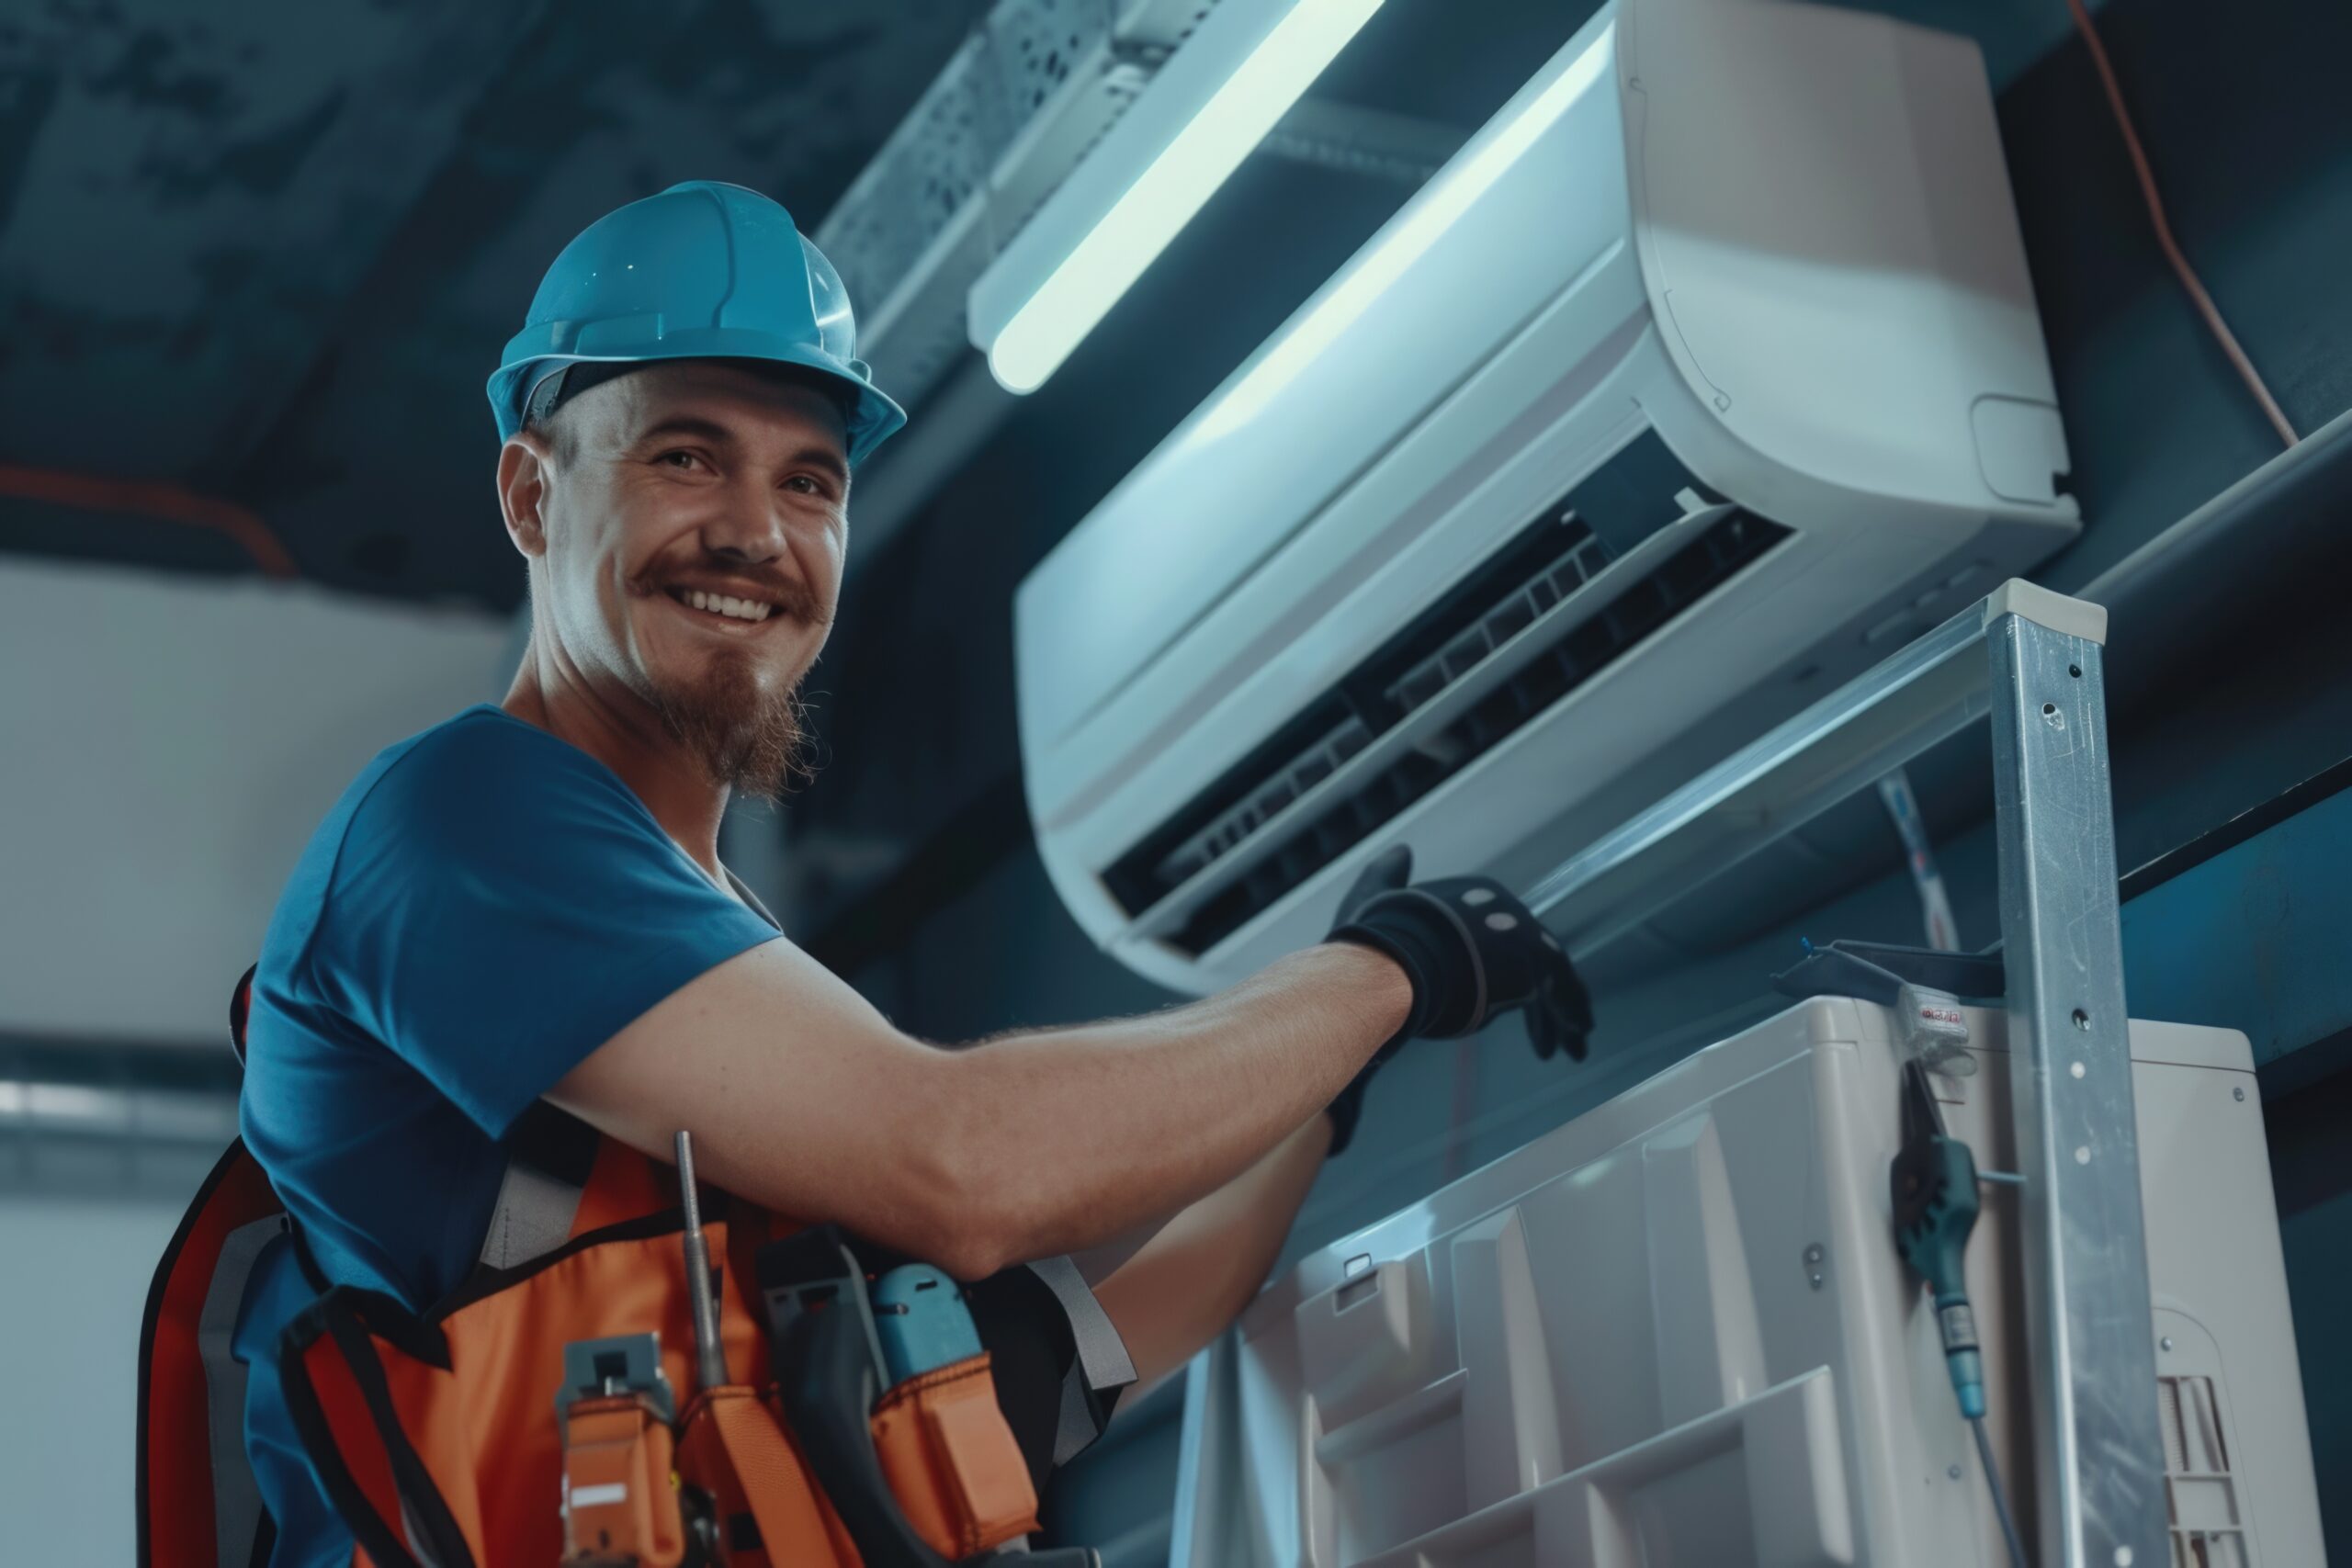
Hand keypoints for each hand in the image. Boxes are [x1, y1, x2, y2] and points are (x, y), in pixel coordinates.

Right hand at [1319, 846, 1590, 1156]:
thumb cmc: (1375, 939)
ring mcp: (1522, 938)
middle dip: (1541, 990)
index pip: (1499, 934)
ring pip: (1554, 977)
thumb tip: (1402, 851)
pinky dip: (1568, 1017)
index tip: (1500, 988)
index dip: (1501, 965)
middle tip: (1552, 1021)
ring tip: (1573, 1041)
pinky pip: (1562, 995)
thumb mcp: (1375, 896)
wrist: (1391, 961)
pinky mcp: (1535, 968)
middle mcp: (1505, 910)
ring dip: (1561, 1011)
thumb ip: (1388, 875)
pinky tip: (1574, 1040)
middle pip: (1533, 955)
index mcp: (1472, 896)